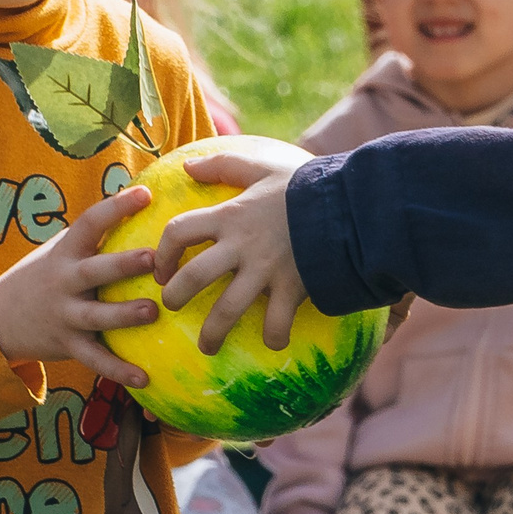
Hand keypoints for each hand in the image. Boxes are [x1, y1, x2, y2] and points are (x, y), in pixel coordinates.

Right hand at [0, 184, 157, 387]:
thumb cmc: (44, 276)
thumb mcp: (60, 250)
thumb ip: (94, 236)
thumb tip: (145, 200)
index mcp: (65, 252)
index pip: (90, 222)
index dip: (116, 207)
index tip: (145, 194)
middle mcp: (64, 281)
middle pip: (94, 271)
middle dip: (123, 264)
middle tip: (153, 257)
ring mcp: (65, 315)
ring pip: (96, 316)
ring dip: (124, 315)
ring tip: (152, 312)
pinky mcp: (67, 344)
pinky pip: (95, 359)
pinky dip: (118, 370)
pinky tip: (144, 377)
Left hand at [152, 140, 309, 354]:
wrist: (350, 203)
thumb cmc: (304, 185)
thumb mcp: (262, 168)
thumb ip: (224, 165)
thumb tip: (188, 167)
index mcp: (230, 216)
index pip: (179, 232)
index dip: (163, 253)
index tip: (162, 268)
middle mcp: (242, 245)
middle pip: (194, 277)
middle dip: (176, 297)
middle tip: (170, 307)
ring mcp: (266, 270)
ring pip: (227, 309)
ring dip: (212, 333)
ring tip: (206, 348)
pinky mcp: (293, 287)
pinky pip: (277, 321)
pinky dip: (273, 336)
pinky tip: (272, 342)